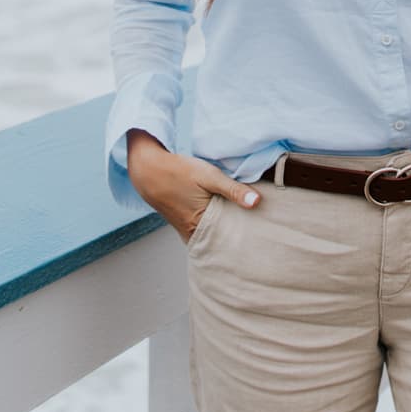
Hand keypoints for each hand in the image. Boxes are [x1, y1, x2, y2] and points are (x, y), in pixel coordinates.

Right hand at [126, 129, 261, 243]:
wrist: (148, 170)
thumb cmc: (179, 171)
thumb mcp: (209, 175)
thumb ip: (233, 189)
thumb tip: (257, 203)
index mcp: (200, 225)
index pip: (229, 240)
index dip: (245, 237)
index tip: (262, 238)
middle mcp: (192, 233)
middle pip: (220, 241)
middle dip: (237, 239)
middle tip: (258, 237)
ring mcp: (186, 231)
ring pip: (211, 237)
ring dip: (224, 233)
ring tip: (245, 231)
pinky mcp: (182, 225)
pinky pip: (202, 232)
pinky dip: (213, 230)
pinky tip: (224, 223)